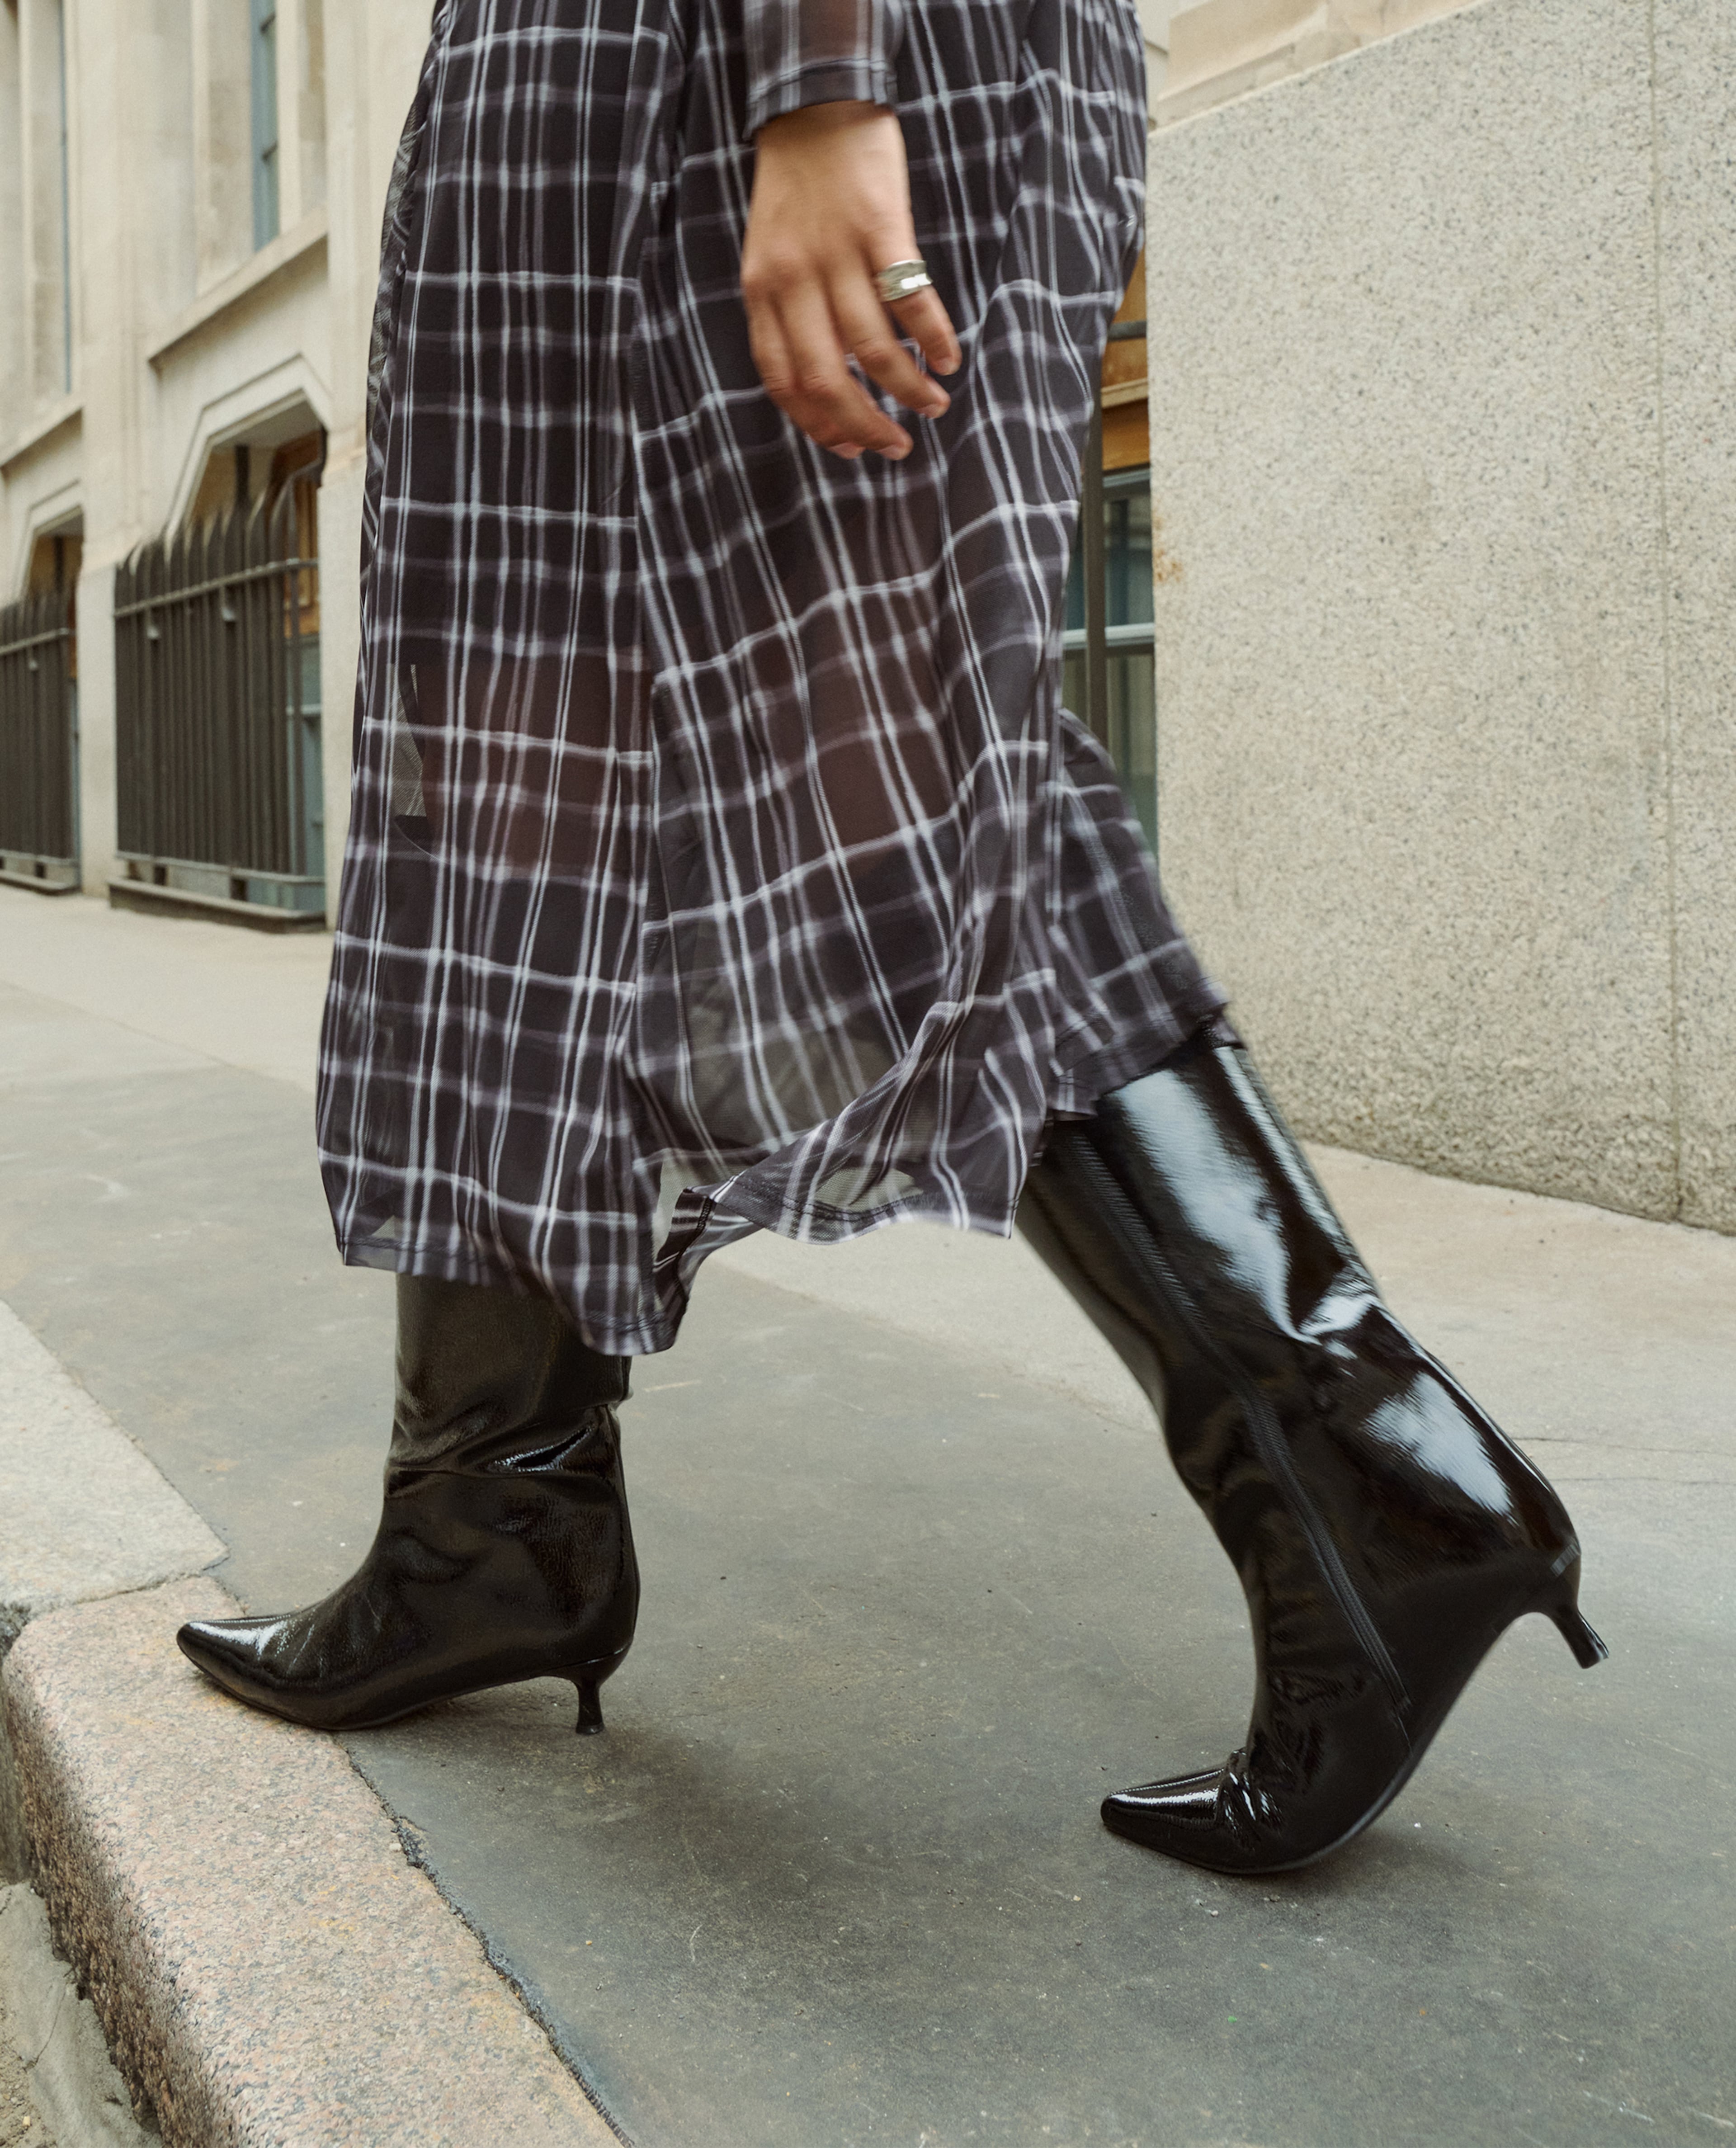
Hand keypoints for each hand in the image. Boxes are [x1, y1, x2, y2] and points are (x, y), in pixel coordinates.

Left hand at [741, 101, 961, 460]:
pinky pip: (910, 300)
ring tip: (933, 407)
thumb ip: (789, 311)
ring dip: (907, 390)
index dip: (818, 426)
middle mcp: (794, 279)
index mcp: (763, 291)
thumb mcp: (771, 255)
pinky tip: (949, 360)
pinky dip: (934, 339)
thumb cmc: (797, 188)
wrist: (814, 105)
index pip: (784, 381)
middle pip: (828, 379)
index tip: (850, 450)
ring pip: (873, 349)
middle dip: (866, 427)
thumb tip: (826, 379)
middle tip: (897, 448)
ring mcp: (837, 254)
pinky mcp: (881, 228)